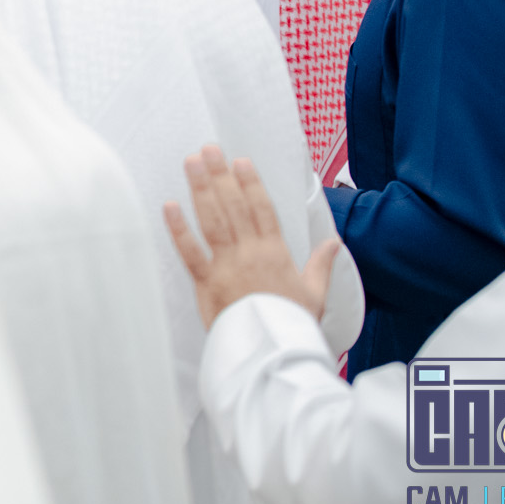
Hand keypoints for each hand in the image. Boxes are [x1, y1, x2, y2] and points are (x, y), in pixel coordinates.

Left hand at [163, 145, 337, 331]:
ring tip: (192, 164)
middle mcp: (250, 253)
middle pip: (234, 207)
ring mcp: (227, 266)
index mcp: (276, 253)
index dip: (251, 183)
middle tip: (209, 150)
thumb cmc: (292, 324)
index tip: (241, 161)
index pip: (262, 209)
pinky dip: (178, 229)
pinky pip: (190, 252)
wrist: (273, 353)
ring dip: (201, 190)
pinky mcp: (207, 283)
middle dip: (221, 176)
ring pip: (212, 221)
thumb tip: (334, 244)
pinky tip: (170, 206)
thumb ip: (322, 264)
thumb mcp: (315, 294)